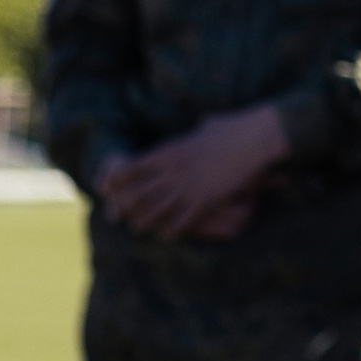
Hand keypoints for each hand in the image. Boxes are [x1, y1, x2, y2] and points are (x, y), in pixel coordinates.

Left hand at [98, 105, 290, 241]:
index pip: (131, 169)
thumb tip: (202, 124)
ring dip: (144, 222)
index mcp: (169, 152)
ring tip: (137, 227)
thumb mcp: (206, 125)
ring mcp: (186, 189)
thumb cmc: (232, 127)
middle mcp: (172, 172)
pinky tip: (165, 235)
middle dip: (124, 206)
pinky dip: (170, 230)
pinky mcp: (202, 203)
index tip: (107, 188)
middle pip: (137, 195)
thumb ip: (196, 132)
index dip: (116, 181)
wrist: (253, 140)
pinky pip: (179, 224)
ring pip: (154, 213)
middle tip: (116, 215)